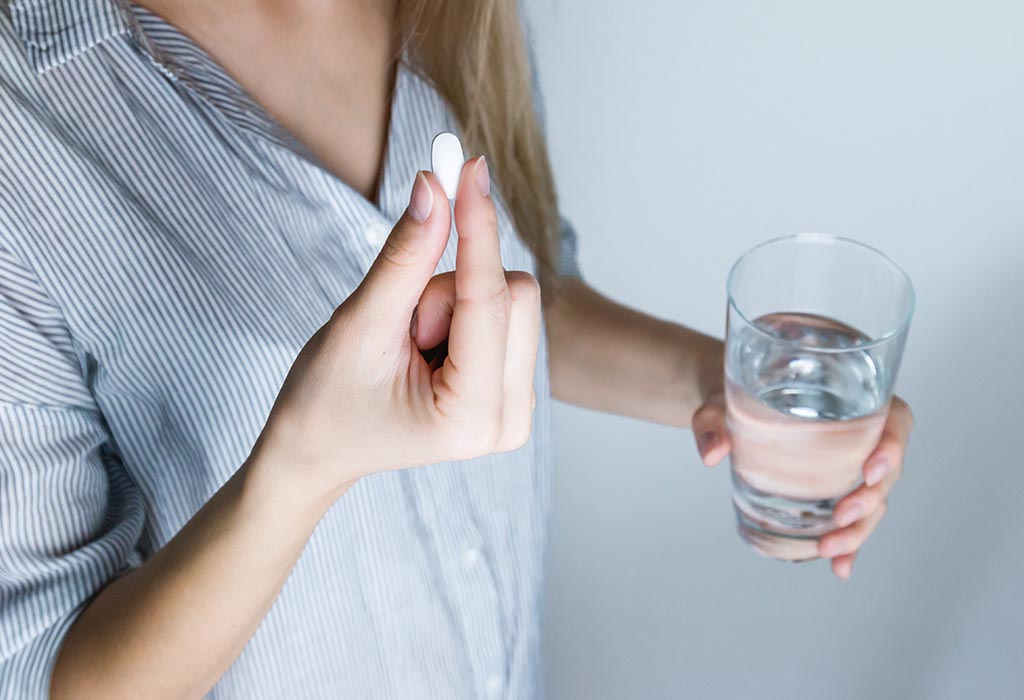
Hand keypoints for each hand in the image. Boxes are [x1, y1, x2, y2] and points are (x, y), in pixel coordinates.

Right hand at [255, 157, 540, 498]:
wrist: (320, 449)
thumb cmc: (326, 400)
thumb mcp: (360, 325)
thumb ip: (404, 257)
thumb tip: (435, 185)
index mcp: (471, 418)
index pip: (488, 298)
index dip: (477, 226)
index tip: (469, 166)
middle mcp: (510, 420)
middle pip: (515, 294)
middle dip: (451, 289)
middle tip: (403, 324)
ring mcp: (518, 408)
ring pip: (511, 300)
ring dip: (453, 302)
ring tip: (410, 343)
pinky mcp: (514, 388)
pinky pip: (505, 314)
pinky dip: (463, 313)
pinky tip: (429, 348)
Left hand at [691, 394, 913, 579]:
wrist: (725, 409)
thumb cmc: (732, 393)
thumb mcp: (719, 401)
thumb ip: (713, 421)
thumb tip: (712, 452)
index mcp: (850, 398)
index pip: (894, 419)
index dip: (893, 446)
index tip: (871, 470)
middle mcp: (859, 434)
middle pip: (886, 471)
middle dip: (870, 499)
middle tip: (841, 516)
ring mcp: (848, 465)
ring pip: (873, 501)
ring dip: (859, 530)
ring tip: (829, 549)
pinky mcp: (833, 489)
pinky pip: (851, 518)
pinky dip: (849, 544)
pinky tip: (840, 566)